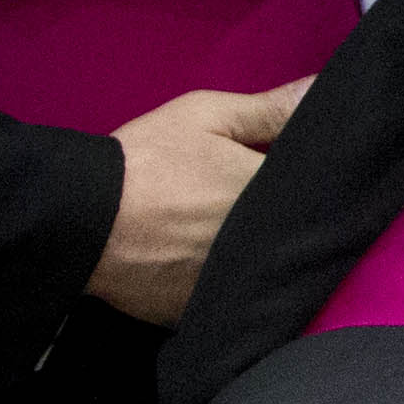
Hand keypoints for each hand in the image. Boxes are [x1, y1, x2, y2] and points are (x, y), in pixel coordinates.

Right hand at [89, 78, 301, 324]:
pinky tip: (222, 272)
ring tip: (242, 241)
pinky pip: (229, 300)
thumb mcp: (207, 117)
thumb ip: (273, 109)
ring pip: (266, 271)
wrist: (75, 218)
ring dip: (266, 258)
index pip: (323, 191)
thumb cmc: (144, 161)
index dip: (321, 186)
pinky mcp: (201, 313)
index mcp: (270, 191)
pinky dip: (230, 288)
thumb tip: (327, 91)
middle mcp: (261, 243)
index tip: (312, 180)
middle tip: (273, 209)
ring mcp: (232, 282)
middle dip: (295, 223)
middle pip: (300, 235)